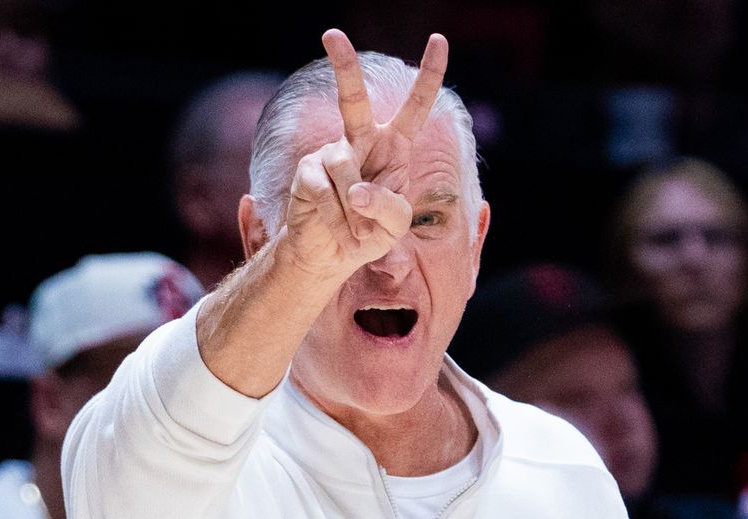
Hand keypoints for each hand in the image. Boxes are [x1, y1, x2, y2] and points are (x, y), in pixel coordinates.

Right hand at [281, 29, 447, 279]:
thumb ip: (389, 206)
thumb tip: (357, 190)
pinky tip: (341, 234)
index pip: (415, 106)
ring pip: (347, 170)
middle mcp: (361, 140)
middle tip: (331, 33)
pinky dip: (339, 221)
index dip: (429, 75)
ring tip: (358, 233)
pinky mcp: (308, 171)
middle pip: (353, 98)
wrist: (333, 255)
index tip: (439, 40)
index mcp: (394, 145)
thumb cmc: (371, 233)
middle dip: (343, 66)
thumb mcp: (396, 225)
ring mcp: (331, 152)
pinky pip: (326, 191)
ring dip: (357, 212)